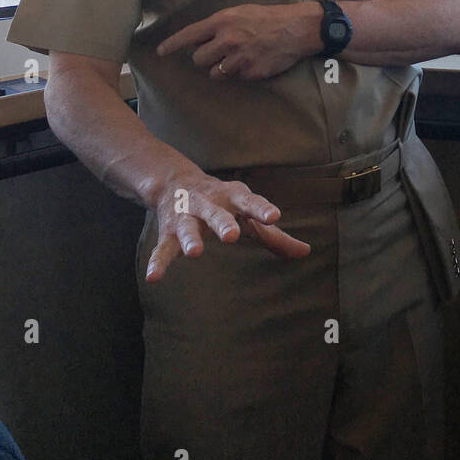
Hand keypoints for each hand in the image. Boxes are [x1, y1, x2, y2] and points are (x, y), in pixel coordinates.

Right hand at [145, 173, 310, 280]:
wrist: (176, 182)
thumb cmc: (224, 202)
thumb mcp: (249, 213)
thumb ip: (275, 236)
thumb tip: (306, 253)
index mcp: (234, 197)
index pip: (251, 202)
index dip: (262, 208)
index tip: (274, 216)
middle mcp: (209, 203)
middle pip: (216, 213)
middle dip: (223, 222)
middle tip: (231, 235)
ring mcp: (187, 216)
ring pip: (188, 227)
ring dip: (190, 239)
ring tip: (195, 253)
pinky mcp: (168, 231)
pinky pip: (162, 248)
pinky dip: (157, 262)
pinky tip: (153, 278)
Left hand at [156, 3, 317, 79]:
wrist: (296, 29)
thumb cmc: (268, 17)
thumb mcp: (240, 12)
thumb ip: (218, 25)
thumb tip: (200, 40)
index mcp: (223, 22)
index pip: (189, 35)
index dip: (172, 45)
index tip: (160, 52)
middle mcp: (227, 40)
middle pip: (198, 59)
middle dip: (204, 58)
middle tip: (218, 52)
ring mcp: (239, 59)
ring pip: (214, 73)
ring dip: (221, 68)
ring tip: (237, 57)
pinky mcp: (250, 73)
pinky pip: (235, 78)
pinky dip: (240, 72)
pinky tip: (253, 61)